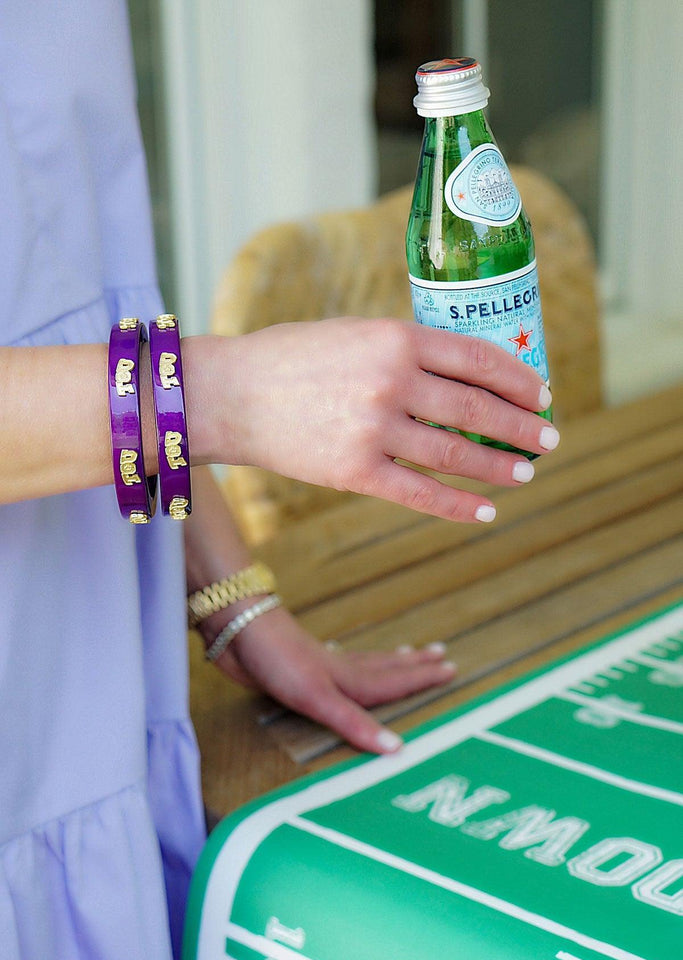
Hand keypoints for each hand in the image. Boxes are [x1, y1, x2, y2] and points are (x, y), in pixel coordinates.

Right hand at [199, 318, 558, 522]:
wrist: (230, 395)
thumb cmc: (291, 359)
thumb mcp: (354, 333)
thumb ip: (405, 350)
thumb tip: (461, 375)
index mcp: (395, 337)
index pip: (477, 358)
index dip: (518, 380)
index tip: (542, 395)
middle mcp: (391, 381)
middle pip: (477, 409)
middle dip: (522, 427)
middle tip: (549, 439)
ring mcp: (374, 429)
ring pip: (457, 453)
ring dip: (499, 467)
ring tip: (524, 474)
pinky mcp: (355, 472)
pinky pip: (421, 494)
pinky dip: (459, 506)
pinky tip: (485, 511)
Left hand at [206, 603, 455, 753]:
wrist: (239, 629)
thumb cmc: (279, 661)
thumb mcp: (318, 698)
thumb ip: (354, 724)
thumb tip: (397, 749)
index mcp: (349, 679)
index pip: (394, 682)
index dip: (422, 678)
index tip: (451, 668)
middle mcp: (339, 670)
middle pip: (385, 667)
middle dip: (414, 665)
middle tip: (442, 654)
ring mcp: (318, 667)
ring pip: (363, 663)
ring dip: (388, 662)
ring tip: (406, 653)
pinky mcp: (296, 669)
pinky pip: (337, 666)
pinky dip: (350, 664)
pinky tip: (342, 661)